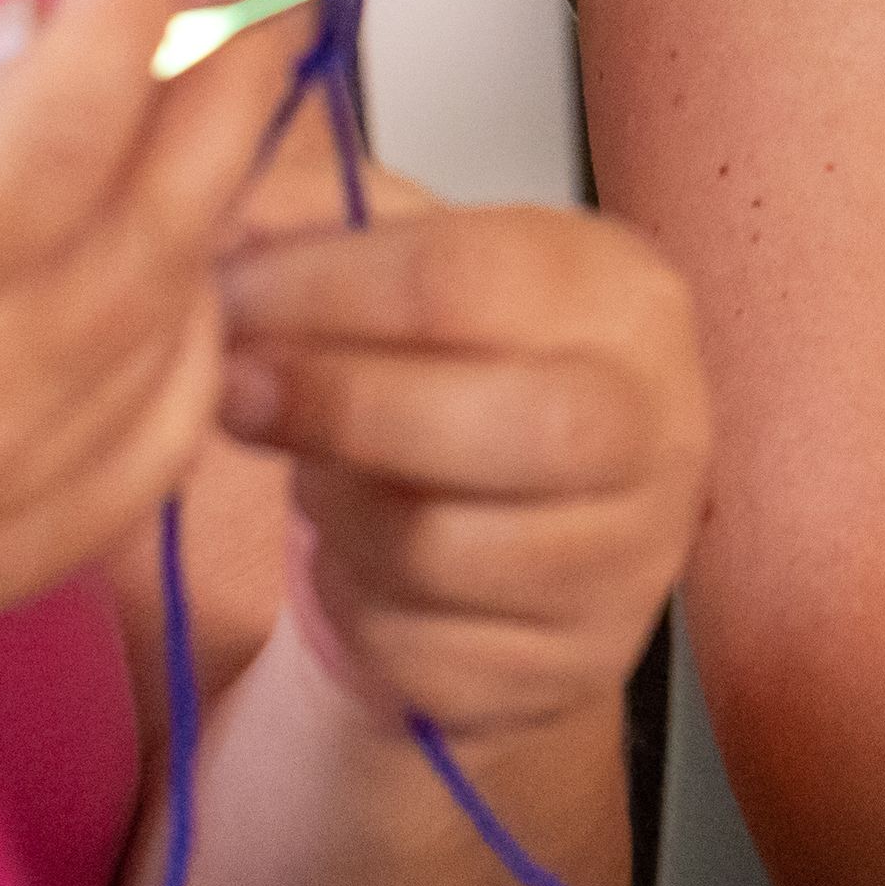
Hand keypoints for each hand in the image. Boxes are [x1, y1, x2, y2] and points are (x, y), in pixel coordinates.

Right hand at [0, 0, 286, 673]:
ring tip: (202, 96)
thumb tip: (41, 21)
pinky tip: (158, 251)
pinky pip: (154, 441)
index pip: (57, 140)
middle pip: (155, 232)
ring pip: (175, 332)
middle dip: (220, 85)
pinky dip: (180, 332)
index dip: (128, 12)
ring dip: (207, 202)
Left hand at [216, 201, 707, 749]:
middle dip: (335, 404)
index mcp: (623, 295)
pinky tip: (360, 562)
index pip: (463, 278)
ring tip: (317, 473)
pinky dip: (358, 607)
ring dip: (340, 512)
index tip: (226, 293)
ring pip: (440, 550)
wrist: (532, 533)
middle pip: (494, 423)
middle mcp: (660, 426)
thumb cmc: (463, 374)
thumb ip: (323, 220)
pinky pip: (421, 648)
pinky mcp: (573, 668)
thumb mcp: (415, 264)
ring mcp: (630, 562)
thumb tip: (224, 217)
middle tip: (233, 390)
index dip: (321, 287)